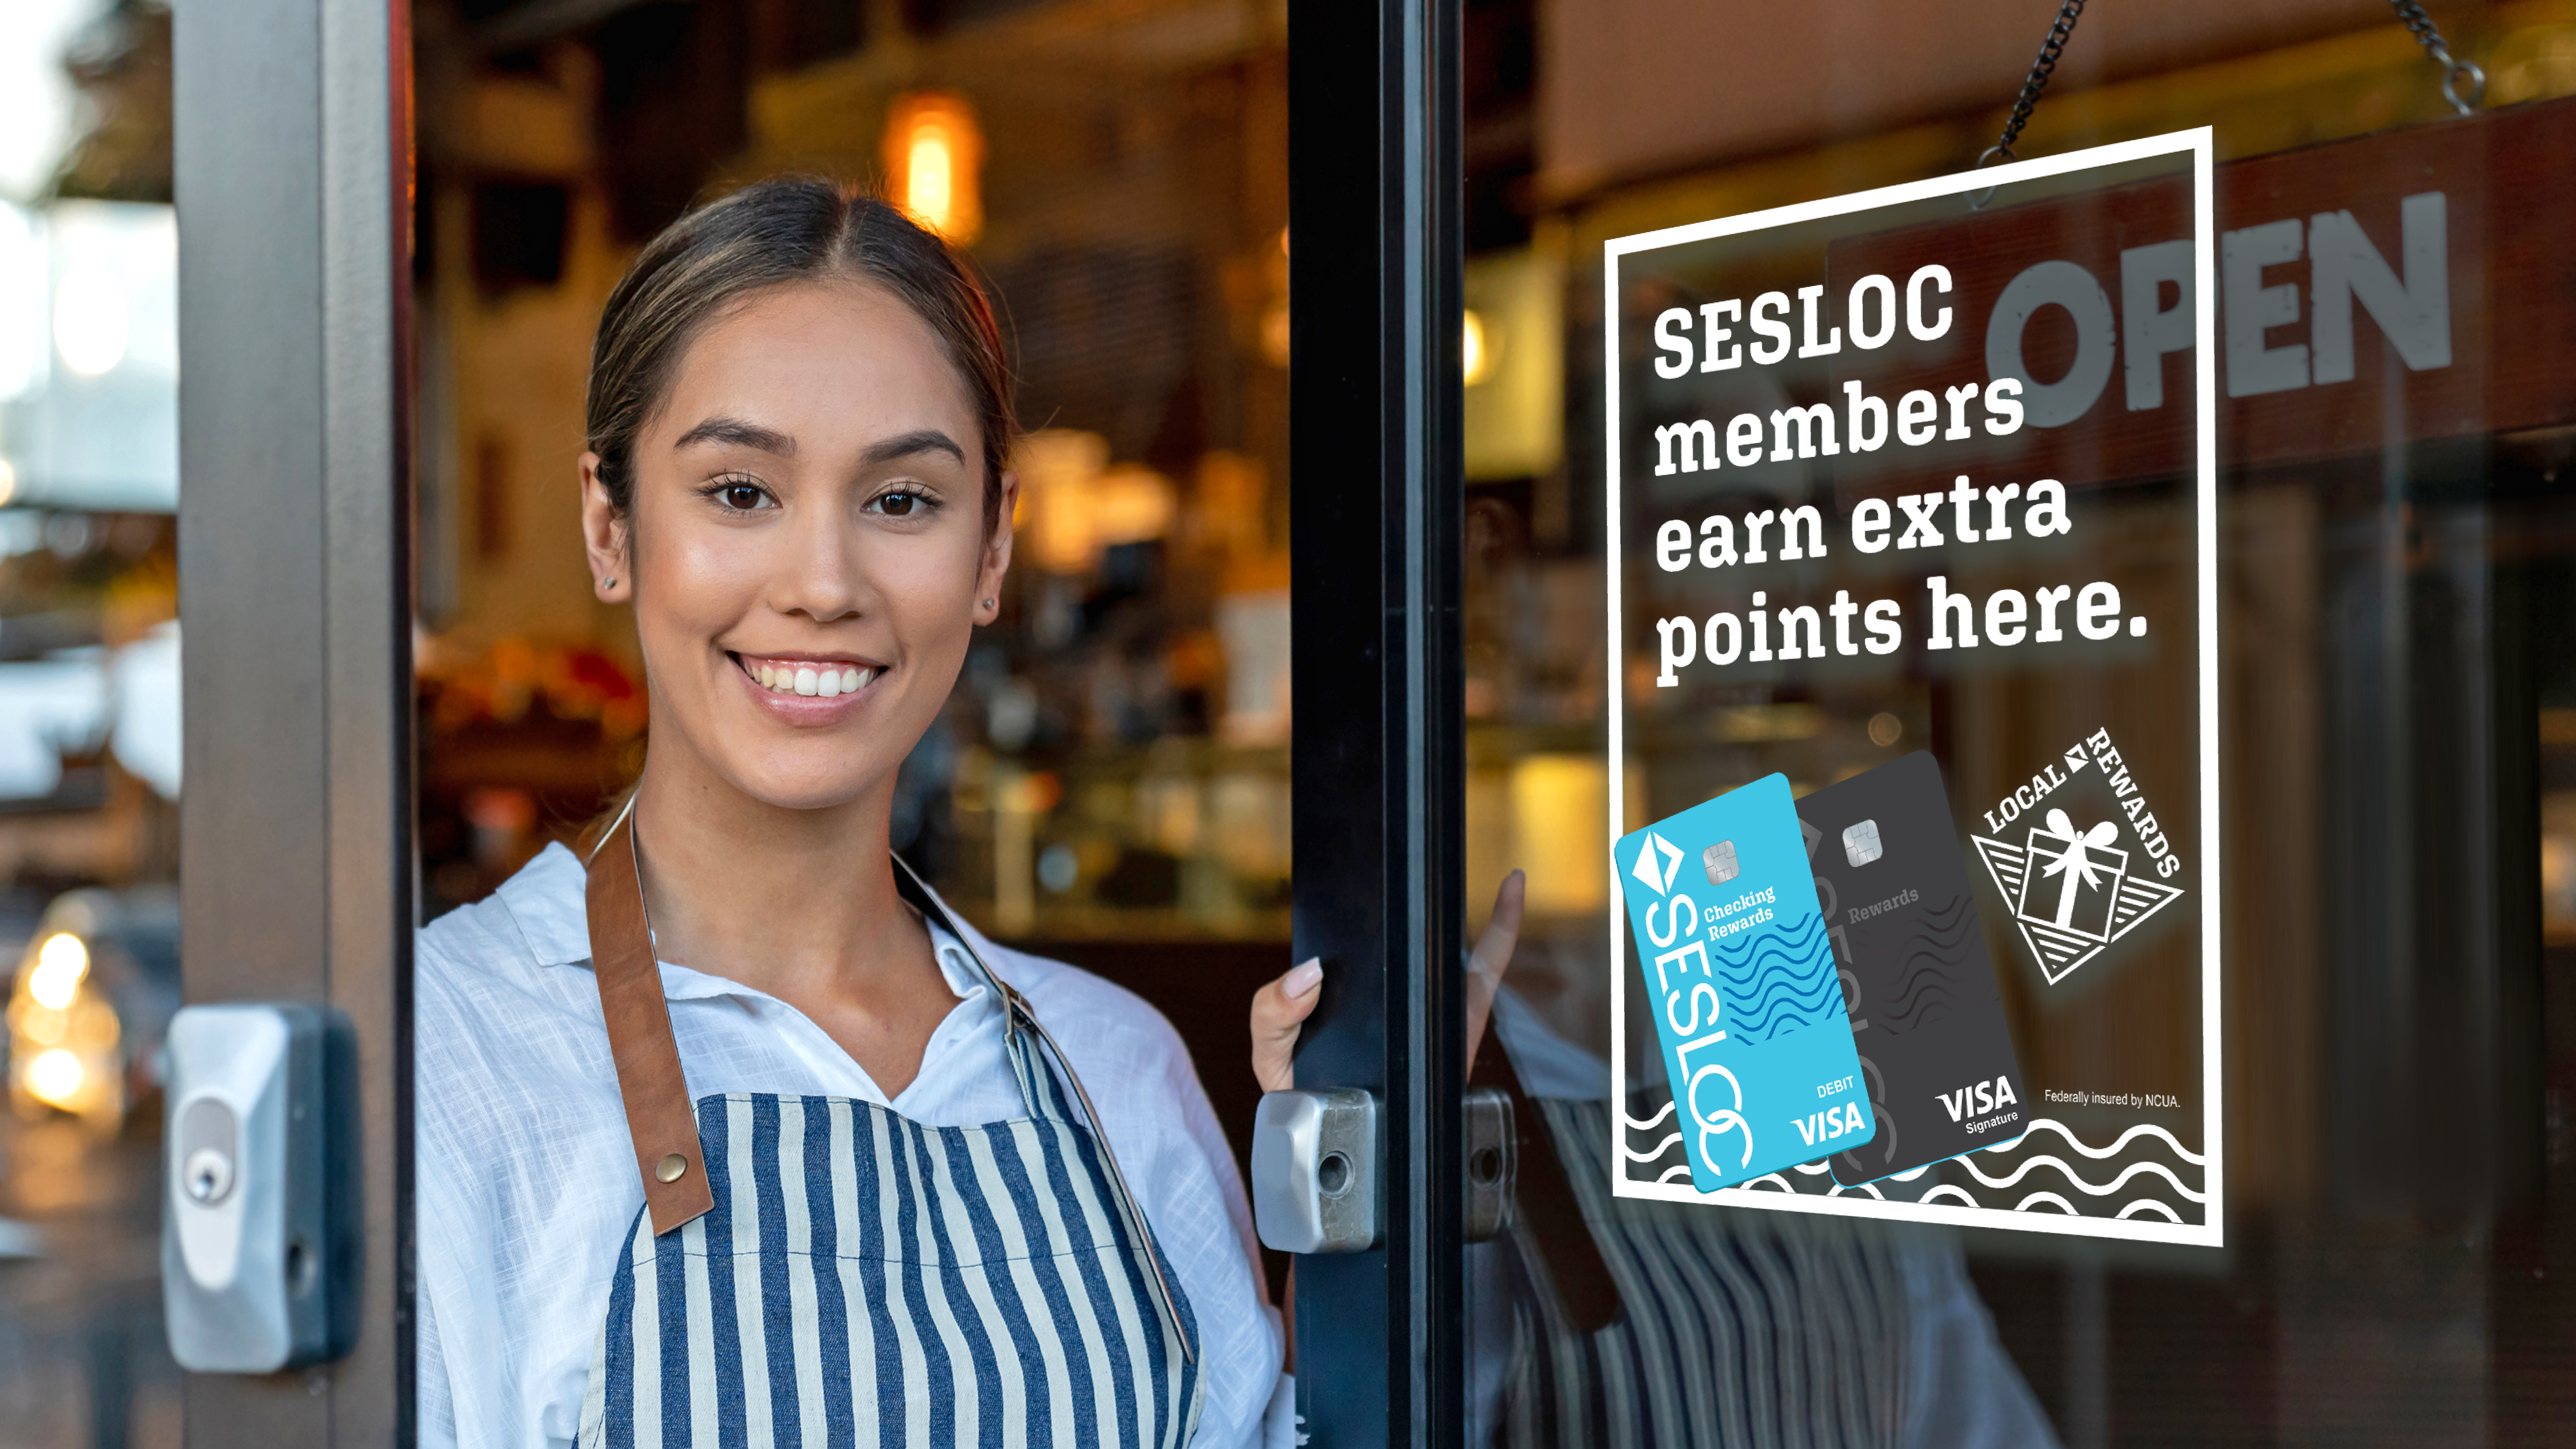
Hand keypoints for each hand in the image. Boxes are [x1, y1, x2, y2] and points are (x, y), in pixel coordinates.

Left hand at [1248, 869, 1526, 1093]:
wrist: (1332, 1151)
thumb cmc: (1303, 1097)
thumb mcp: (1269, 1050)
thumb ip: (1271, 1010)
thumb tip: (1310, 973)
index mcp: (1352, 993)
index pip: (1367, 939)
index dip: (1373, 905)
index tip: (1375, 858)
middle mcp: (1394, 994)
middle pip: (1418, 936)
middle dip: (1427, 898)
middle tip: (1430, 852)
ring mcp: (1429, 1008)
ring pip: (1458, 947)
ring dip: (1477, 905)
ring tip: (1490, 865)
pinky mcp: (1459, 1025)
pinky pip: (1486, 972)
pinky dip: (1503, 927)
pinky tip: (1511, 888)